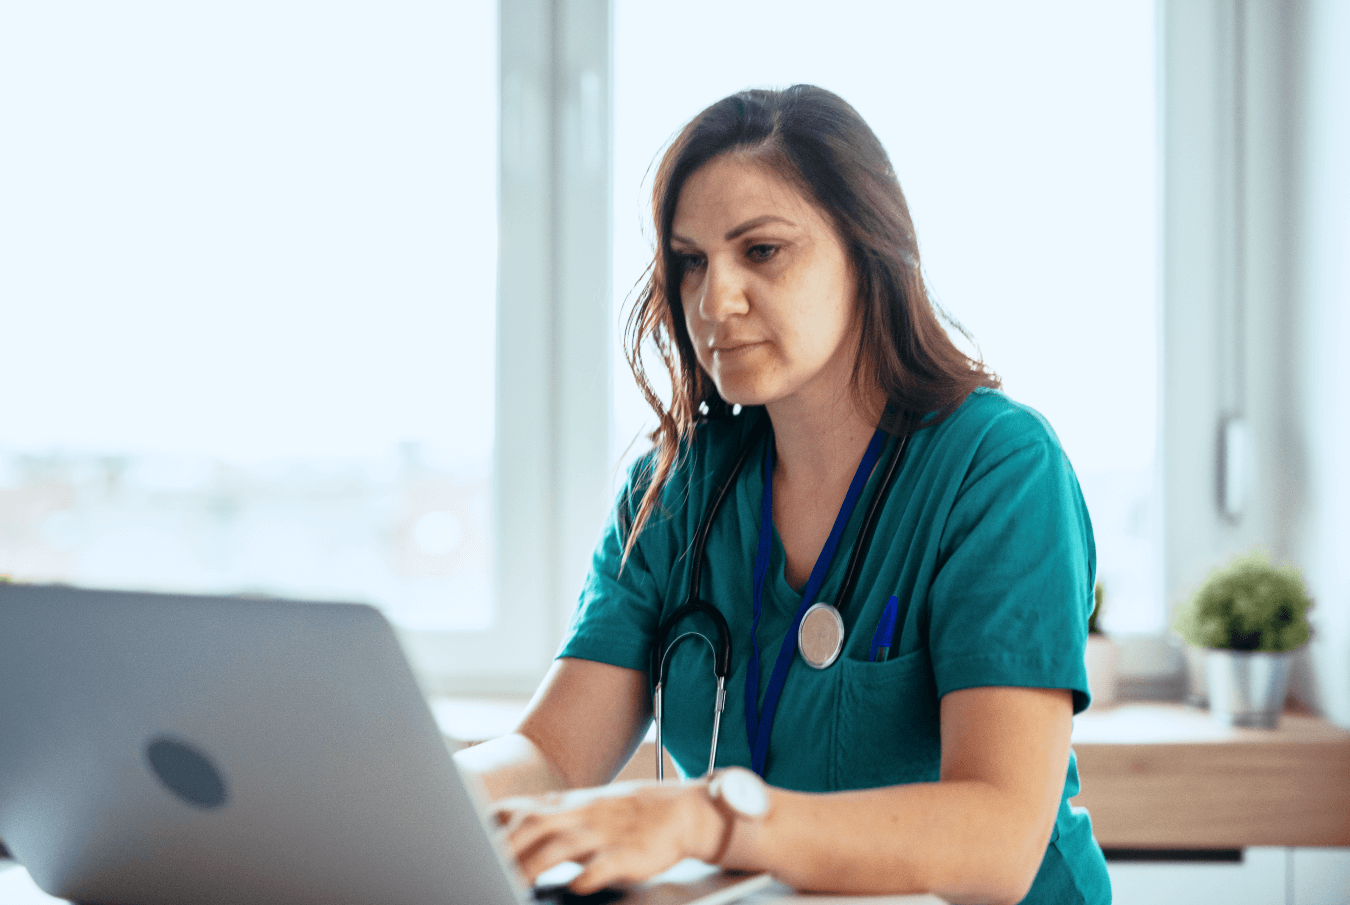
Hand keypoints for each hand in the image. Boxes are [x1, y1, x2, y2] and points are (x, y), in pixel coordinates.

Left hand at [494, 780, 727, 894]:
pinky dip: (591, 874)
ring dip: (535, 864)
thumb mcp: (578, 808)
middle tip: (479, 868)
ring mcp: (604, 833)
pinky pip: (608, 862)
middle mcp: (579, 815)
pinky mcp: (629, 853)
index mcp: (564, 806)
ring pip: (563, 846)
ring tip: (514, 884)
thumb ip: (540, 816)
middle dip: (504, 847)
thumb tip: (494, 820)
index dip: (491, 823)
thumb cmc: (620, 816)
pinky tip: (577, 886)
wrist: (678, 810)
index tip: (463, 838)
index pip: (518, 809)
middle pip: (533, 826)